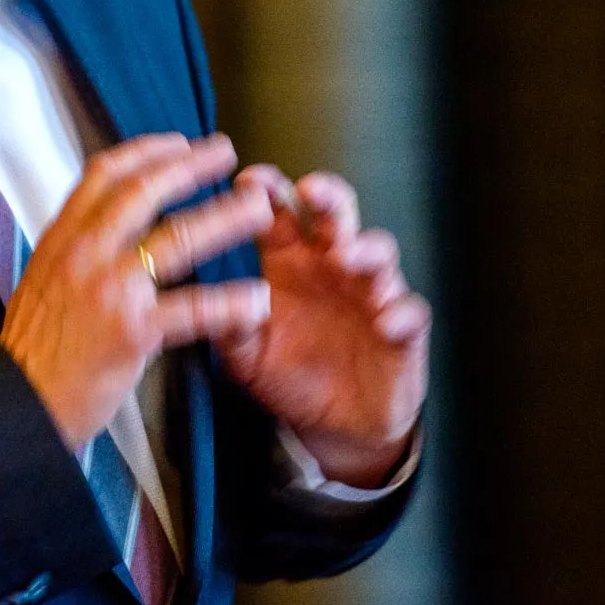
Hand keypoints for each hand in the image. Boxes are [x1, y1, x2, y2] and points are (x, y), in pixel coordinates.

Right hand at [0, 133, 274, 450]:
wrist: (19, 400)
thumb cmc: (33, 347)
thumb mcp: (44, 277)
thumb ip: (77, 246)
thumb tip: (108, 223)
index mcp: (62, 237)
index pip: (105, 173)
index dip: (146, 151)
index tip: (178, 142)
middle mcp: (85, 253)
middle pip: (145, 192)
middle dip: (191, 166)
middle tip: (226, 153)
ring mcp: (110, 289)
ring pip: (178, 239)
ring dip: (225, 219)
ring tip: (259, 210)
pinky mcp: (133, 331)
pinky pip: (193, 309)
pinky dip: (230, 302)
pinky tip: (257, 299)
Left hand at [218, 167, 429, 487]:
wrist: (335, 424)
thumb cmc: (287, 373)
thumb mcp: (244, 354)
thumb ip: (225, 325)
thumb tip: (194, 302)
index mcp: (290, 261)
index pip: (281, 213)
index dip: (269, 191)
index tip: (249, 180)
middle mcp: (332, 266)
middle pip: (335, 215)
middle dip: (326, 197)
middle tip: (310, 191)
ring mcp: (371, 293)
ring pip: (379, 254)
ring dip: (364, 250)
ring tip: (345, 258)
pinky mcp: (403, 329)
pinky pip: (410, 313)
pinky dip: (400, 314)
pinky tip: (386, 322)